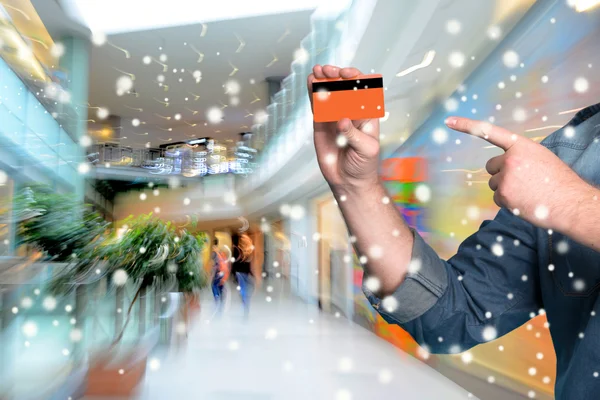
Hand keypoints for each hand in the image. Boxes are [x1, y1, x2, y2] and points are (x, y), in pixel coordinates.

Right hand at [307, 65, 380, 190]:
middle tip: (327, 71)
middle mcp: (351, 111)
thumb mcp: (366, 150)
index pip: (363, 91)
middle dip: (336, 76)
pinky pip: (317, 105)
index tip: (346, 75)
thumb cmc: (364, 165)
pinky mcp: (321, 123)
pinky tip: (310, 81)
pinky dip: (313, 93)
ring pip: (329, 93)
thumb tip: (342, 120)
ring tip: (316, 71)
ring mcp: (335, 116)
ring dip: (323, 80)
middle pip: (344, 88)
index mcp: (367, 114)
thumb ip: (354, 134)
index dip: (355, 79)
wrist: (348, 180)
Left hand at [446, 117, 592, 230]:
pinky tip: (524, 202)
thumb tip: (506, 166)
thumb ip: (521, 157)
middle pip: (491, 166)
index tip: (448, 121)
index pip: (489, 131)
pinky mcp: (502, 195)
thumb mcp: (541, 158)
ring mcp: (505, 177)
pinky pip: (497, 198)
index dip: (466, 126)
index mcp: (521, 146)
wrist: (570, 202)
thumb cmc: (559, 181)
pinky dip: (508, 202)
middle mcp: (510, 159)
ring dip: (506, 189)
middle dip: (502, 173)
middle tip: (524, 181)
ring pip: (494, 183)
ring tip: (528, 192)